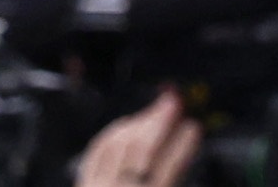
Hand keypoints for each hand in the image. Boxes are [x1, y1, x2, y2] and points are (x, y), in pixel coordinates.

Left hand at [76, 92, 200, 186]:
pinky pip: (96, 151)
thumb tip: (185, 149)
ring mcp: (97, 185)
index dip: (183, 144)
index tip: (194, 126)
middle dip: (159, 120)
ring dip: (138, 121)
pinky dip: (113, 133)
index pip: (170, 166)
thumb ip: (173, 178)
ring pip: (117, 145)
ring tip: (155, 107)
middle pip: (140, 149)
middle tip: (174, 100)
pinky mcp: (83, 183)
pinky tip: (126, 122)